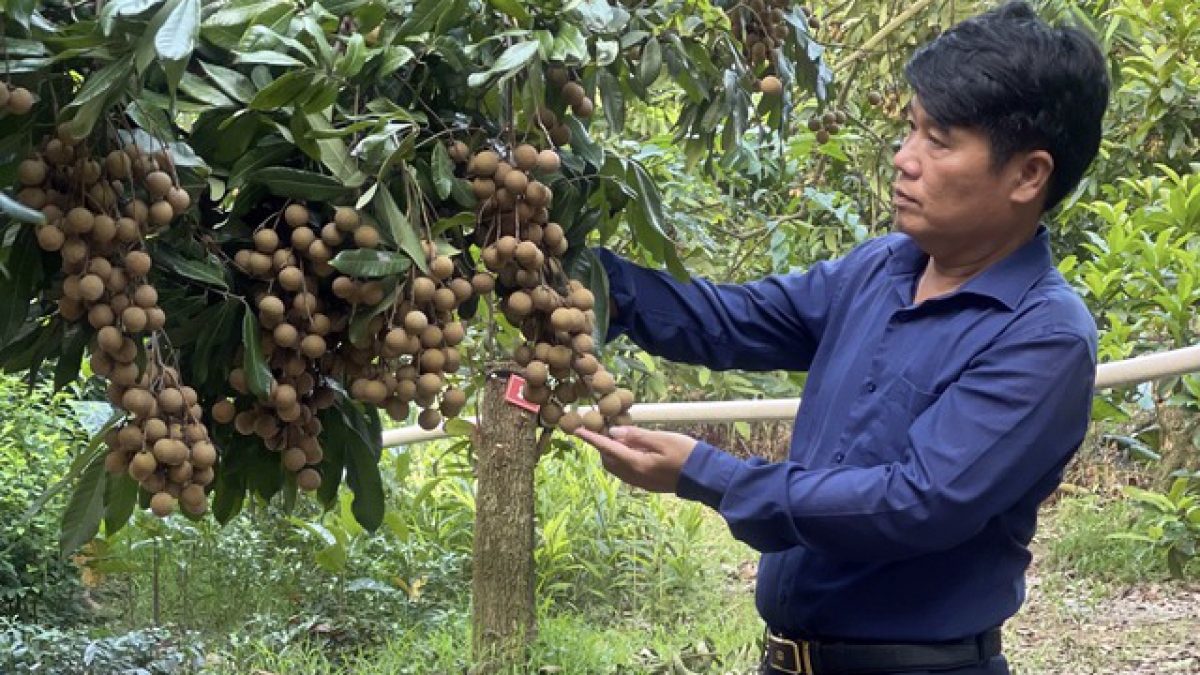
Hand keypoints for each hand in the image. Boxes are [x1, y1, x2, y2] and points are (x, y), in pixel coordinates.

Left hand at [574, 426, 697, 492]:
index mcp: (637, 465)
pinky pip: (627, 471)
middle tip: (608, 427)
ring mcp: (641, 483)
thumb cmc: (687, 454)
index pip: (607, 449)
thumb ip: (637, 436)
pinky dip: (623, 458)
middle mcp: (635, 477)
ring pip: (616, 467)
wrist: (706, 477)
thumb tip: (614, 432)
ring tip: (622, 435)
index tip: (577, 430)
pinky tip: (634, 448)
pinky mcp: (647, 484)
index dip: (591, 438)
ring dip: (613, 452)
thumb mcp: (662, 439)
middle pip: (609, 460)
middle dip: (603, 444)